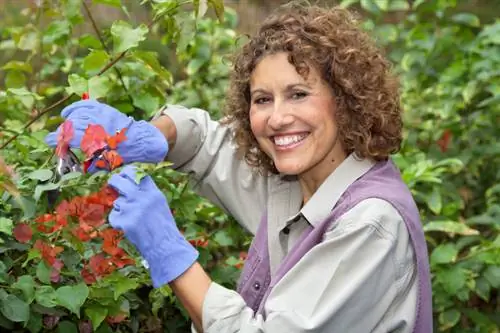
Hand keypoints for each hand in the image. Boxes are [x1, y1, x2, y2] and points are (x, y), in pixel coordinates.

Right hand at [45, 100, 167, 169]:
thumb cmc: (124, 155)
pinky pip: (85, 105)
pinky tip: (66, 113)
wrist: (141, 140)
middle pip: (70, 126)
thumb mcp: (106, 164)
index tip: (48, 142)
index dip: (57, 140)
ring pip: (76, 116)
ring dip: (67, 123)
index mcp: (95, 141)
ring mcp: (100, 116)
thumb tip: (74, 168)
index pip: (69, 138)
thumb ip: (90, 164)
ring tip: (65, 131)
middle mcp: (96, 126)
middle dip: (61, 133)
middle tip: (57, 140)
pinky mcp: (104, 109)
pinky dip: (75, 108)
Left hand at [107, 165, 197, 286]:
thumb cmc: (164, 227)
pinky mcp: (124, 221)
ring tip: (134, 220)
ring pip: (117, 202)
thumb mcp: (160, 205)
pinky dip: (118, 222)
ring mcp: (132, 209)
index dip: (128, 172)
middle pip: (120, 182)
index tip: (123, 174)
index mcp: (153, 193)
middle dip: (114, 181)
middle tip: (112, 183)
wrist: (165, 245)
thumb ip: (147, 194)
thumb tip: (128, 187)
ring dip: (121, 209)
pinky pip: (114, 217)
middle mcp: (142, 198)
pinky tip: (129, 228)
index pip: (138, 174)